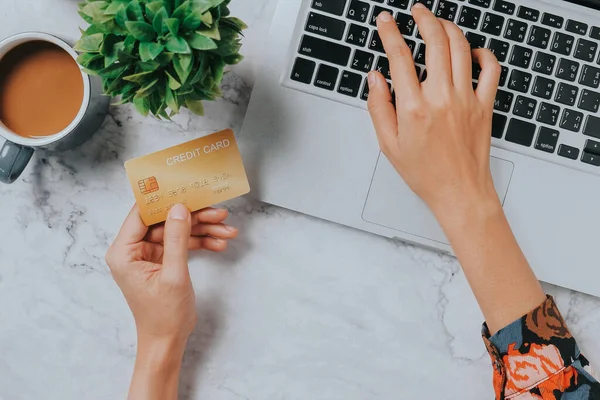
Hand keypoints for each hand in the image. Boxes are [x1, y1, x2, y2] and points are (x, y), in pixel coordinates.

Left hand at [105, 204, 237, 345]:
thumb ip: (176, 239)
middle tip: (218, 213)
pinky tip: (220, 242)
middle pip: (164, 220)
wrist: (168, 342)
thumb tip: (179, 208)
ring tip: (227, 230)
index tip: (186, 188)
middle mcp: (132, 250)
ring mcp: (147, 255)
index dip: (164, 199)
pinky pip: (181, 243)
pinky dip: (200, 242)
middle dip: (193, 217)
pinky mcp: (161, 261)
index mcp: (124, 252)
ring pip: (176, 231)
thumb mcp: (173, 275)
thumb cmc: (163, 316)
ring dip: (202, 230)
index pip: (142, 213)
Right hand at [367, 5, 501, 220]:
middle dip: (424, 19)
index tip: (386, 22)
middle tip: (417, 11)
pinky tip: (473, 51)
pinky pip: (491, 69)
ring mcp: (466, 99)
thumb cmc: (426, 173)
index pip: (399, 58)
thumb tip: (376, 79)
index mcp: (414, 108)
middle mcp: (442, 98)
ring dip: (449, 28)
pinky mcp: (484, 105)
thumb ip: (378, 108)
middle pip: (435, 42)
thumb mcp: (389, 145)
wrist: (460, 192)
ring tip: (438, 23)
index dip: (390, 33)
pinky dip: (484, 54)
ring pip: (461, 48)